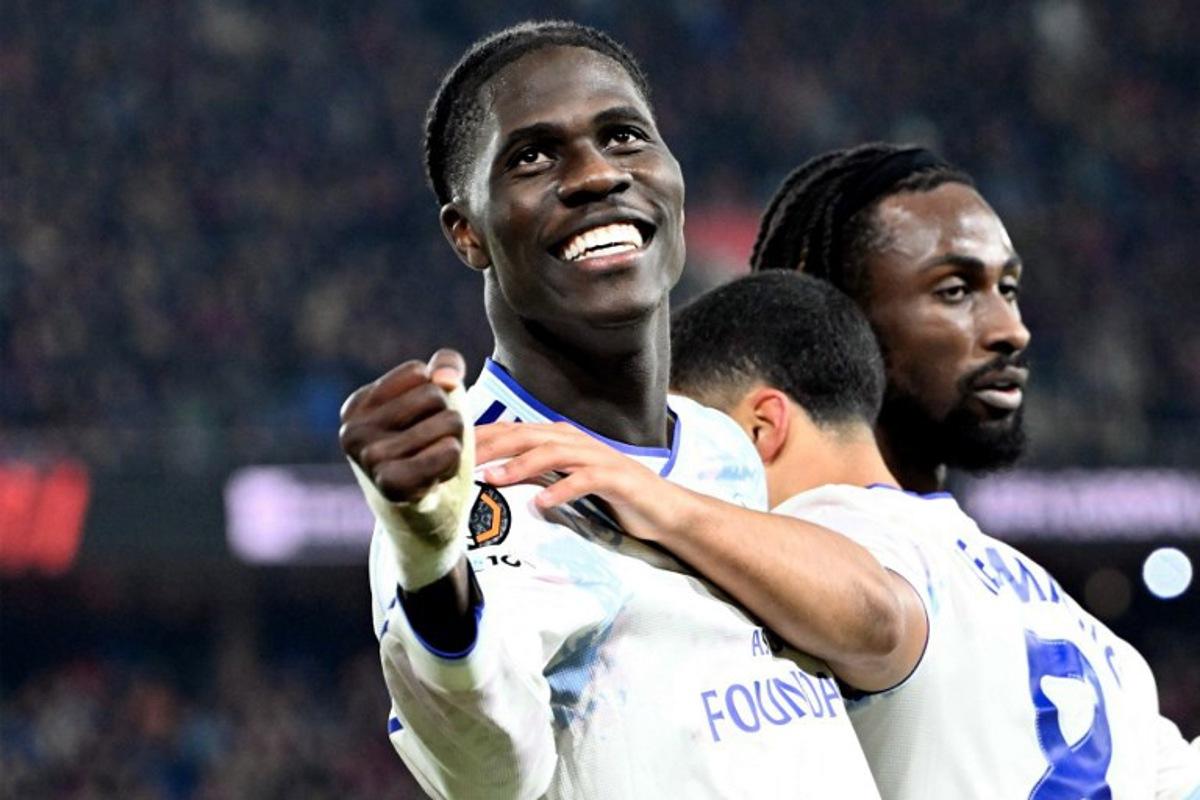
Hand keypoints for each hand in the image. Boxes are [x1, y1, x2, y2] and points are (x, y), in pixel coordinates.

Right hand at [339, 349, 474, 588]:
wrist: (426, 521)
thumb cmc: (431, 453)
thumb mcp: (439, 401)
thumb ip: (446, 366)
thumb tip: (445, 379)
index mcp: (356, 406)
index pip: (420, 372)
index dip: (437, 397)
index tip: (421, 426)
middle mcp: (352, 430)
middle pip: (435, 395)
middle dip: (448, 420)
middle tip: (430, 450)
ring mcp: (368, 458)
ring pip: (448, 422)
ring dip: (454, 443)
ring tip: (432, 465)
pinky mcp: (391, 484)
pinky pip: (448, 450)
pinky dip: (453, 463)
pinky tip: (436, 480)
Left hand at [475, 421, 675, 541]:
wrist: (661, 509)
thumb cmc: (609, 496)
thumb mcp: (563, 482)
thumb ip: (533, 474)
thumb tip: (492, 475)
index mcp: (560, 439)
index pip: (513, 431)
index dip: (481, 437)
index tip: (449, 448)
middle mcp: (576, 441)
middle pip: (527, 434)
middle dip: (491, 445)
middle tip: (460, 459)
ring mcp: (597, 457)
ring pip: (553, 452)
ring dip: (520, 464)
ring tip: (494, 480)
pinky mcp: (615, 478)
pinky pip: (585, 480)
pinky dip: (561, 489)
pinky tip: (541, 504)